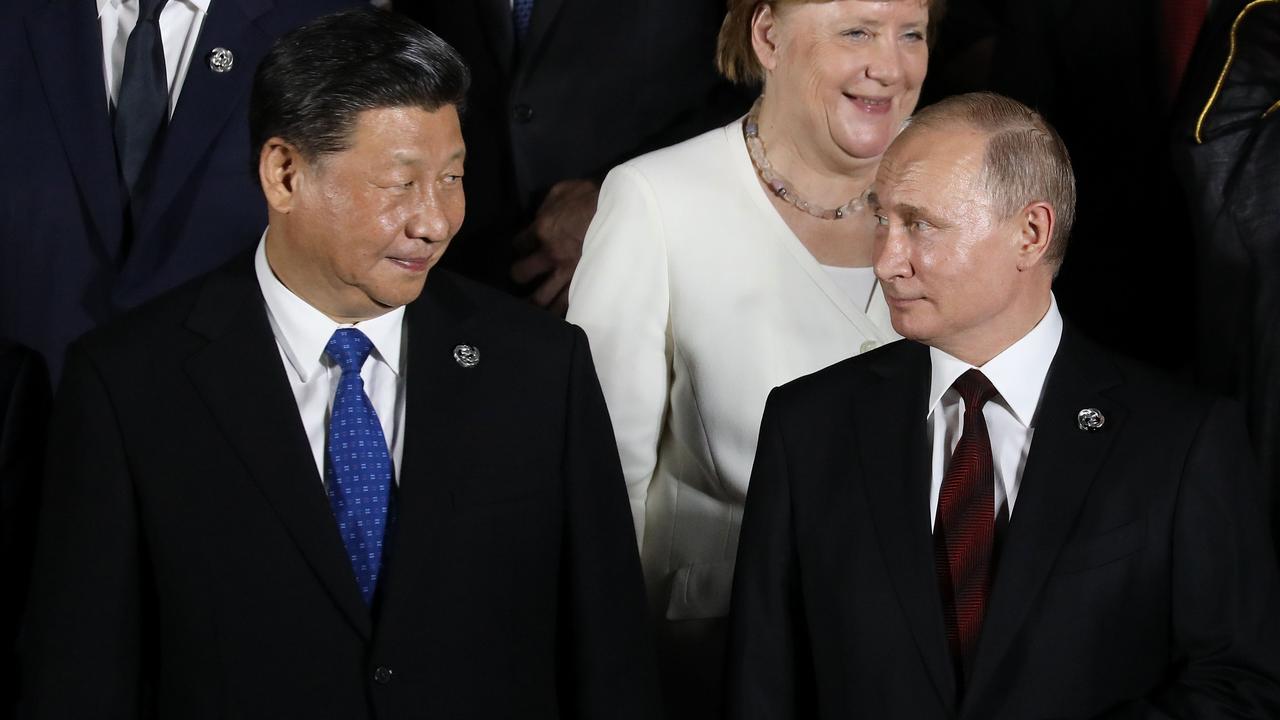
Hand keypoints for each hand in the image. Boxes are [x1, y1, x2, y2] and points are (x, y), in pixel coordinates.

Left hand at [510, 179, 599, 314]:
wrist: (622, 212)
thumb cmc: (593, 198)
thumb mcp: (563, 190)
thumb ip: (547, 204)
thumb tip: (540, 214)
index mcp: (542, 230)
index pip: (518, 244)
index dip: (519, 246)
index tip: (523, 247)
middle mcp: (550, 255)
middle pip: (521, 273)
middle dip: (519, 274)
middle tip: (522, 274)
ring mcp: (567, 273)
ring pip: (540, 298)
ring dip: (532, 303)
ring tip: (529, 307)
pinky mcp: (584, 285)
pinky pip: (566, 305)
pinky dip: (557, 313)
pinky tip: (553, 316)